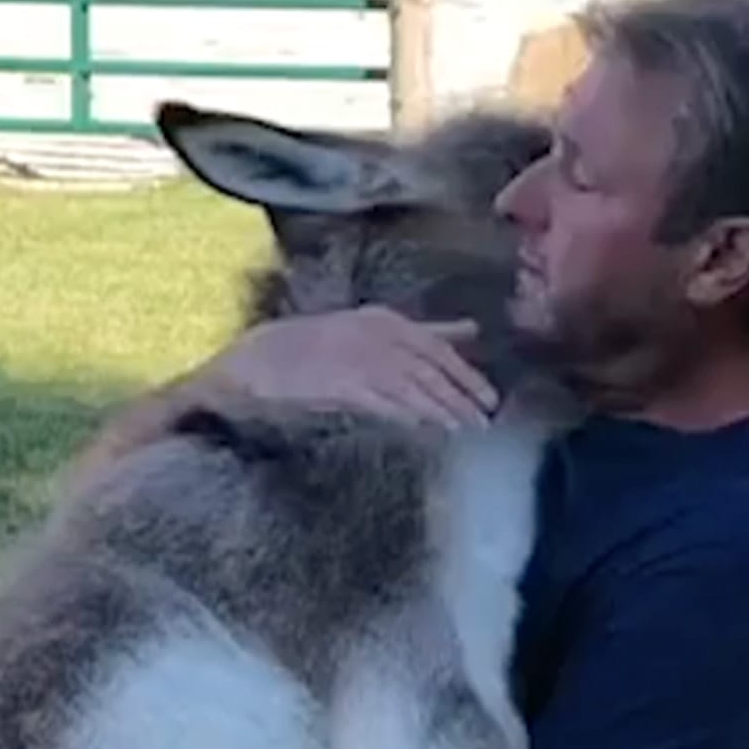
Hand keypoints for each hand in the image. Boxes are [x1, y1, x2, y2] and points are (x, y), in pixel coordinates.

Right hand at [211, 306, 498, 428]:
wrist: (259, 360)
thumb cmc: (317, 346)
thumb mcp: (374, 330)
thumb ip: (426, 330)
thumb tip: (472, 330)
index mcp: (384, 320)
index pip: (437, 346)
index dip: (466, 373)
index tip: (489, 396)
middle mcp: (375, 335)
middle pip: (429, 368)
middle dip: (460, 394)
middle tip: (485, 419)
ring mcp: (357, 359)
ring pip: (411, 386)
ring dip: (441, 409)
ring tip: (464, 428)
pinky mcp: (340, 384)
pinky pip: (382, 401)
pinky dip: (406, 414)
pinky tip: (425, 428)